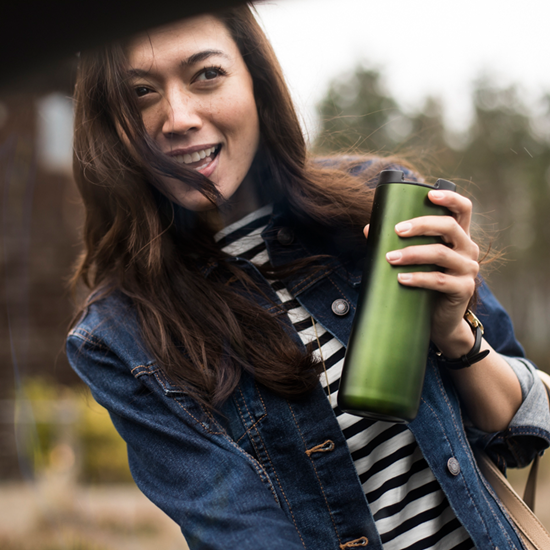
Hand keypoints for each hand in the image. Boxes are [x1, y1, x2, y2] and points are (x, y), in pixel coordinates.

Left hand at [363, 189, 479, 358]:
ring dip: (413, 253)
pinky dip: (418, 278)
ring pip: (441, 254)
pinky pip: (440, 280)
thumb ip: (397, 243)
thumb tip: (369, 229)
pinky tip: (401, 279)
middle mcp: (467, 249)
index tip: (430, 194)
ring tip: (391, 257)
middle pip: (450, 226)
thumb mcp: (414, 261)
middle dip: (422, 225)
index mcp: (458, 236)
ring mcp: (468, 269)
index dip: (450, 197)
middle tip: (397, 230)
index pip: (463, 209)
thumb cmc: (424, 285)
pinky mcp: (463, 289)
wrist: (439, 321)